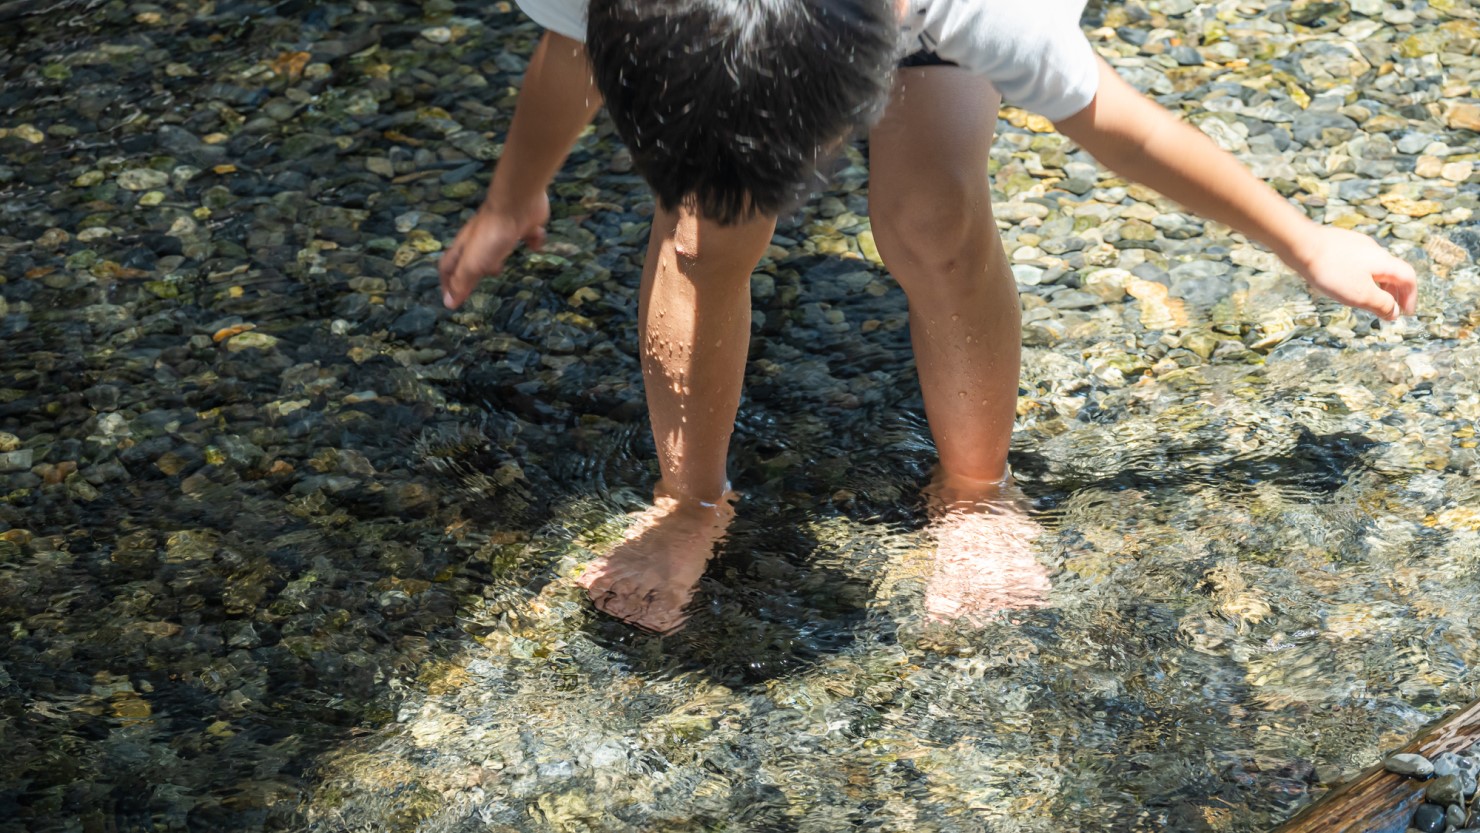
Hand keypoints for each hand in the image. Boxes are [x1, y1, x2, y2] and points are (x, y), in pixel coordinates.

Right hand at [437, 191, 549, 308]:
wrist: (518, 204)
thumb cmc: (492, 235)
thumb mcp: (473, 264)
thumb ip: (462, 282)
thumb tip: (448, 303)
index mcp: (465, 248)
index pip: (448, 267)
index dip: (447, 284)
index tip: (450, 299)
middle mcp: (480, 239)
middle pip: (470, 257)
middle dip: (471, 271)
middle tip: (475, 285)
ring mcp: (501, 230)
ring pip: (495, 247)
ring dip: (495, 259)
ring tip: (500, 269)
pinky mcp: (522, 224)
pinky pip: (525, 235)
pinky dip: (529, 241)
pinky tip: (536, 247)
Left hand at [1286, 226, 1417, 321]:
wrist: (1300, 245)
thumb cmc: (1331, 270)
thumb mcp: (1360, 294)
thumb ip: (1381, 304)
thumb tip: (1394, 312)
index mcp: (1384, 262)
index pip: (1408, 278)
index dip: (1410, 296)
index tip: (1406, 313)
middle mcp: (1373, 251)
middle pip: (1393, 273)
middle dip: (1394, 293)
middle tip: (1390, 310)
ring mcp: (1355, 247)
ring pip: (1374, 269)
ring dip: (1377, 286)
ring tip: (1370, 302)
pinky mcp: (1338, 247)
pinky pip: (1357, 265)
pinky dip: (1361, 278)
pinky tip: (1347, 287)